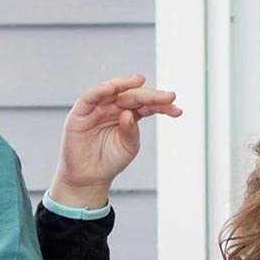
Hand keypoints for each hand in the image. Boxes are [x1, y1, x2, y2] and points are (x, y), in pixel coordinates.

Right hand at [49, 74, 180, 210]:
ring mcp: (98, 107)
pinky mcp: (81, 111)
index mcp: (129, 114)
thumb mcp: (128, 147)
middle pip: (133, 96)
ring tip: (140, 81)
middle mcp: (114, 107)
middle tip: (168, 96)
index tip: (177, 110)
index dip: (161, 105)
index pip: (147, 105)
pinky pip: (91, 97)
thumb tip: (127, 113)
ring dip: (125, 84)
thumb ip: (131, 131)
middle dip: (150, 95)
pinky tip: (113, 88)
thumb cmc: (110, 161)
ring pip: (113, 90)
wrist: (89, 178)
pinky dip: (101, 90)